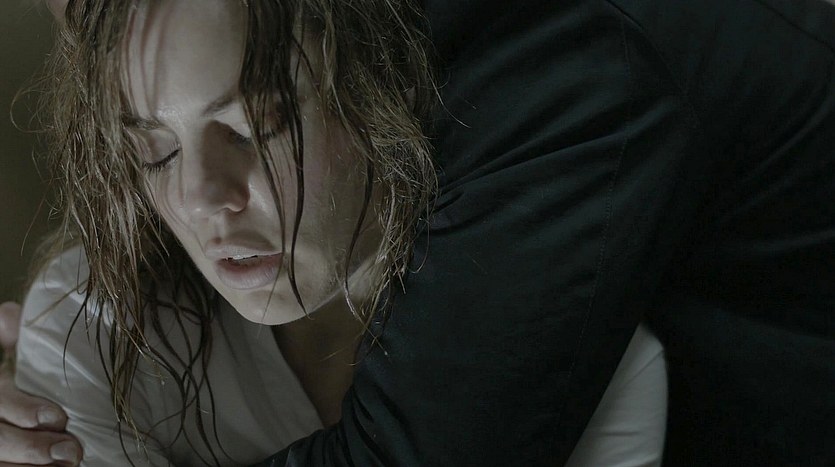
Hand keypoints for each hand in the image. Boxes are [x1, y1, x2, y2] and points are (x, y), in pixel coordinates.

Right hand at [0, 302, 81, 465]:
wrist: (38, 413)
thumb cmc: (31, 379)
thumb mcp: (21, 355)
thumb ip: (16, 337)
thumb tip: (8, 313)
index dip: (22, 409)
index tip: (58, 416)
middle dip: (31, 447)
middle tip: (72, 451)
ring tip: (68, 464)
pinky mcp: (3, 463)